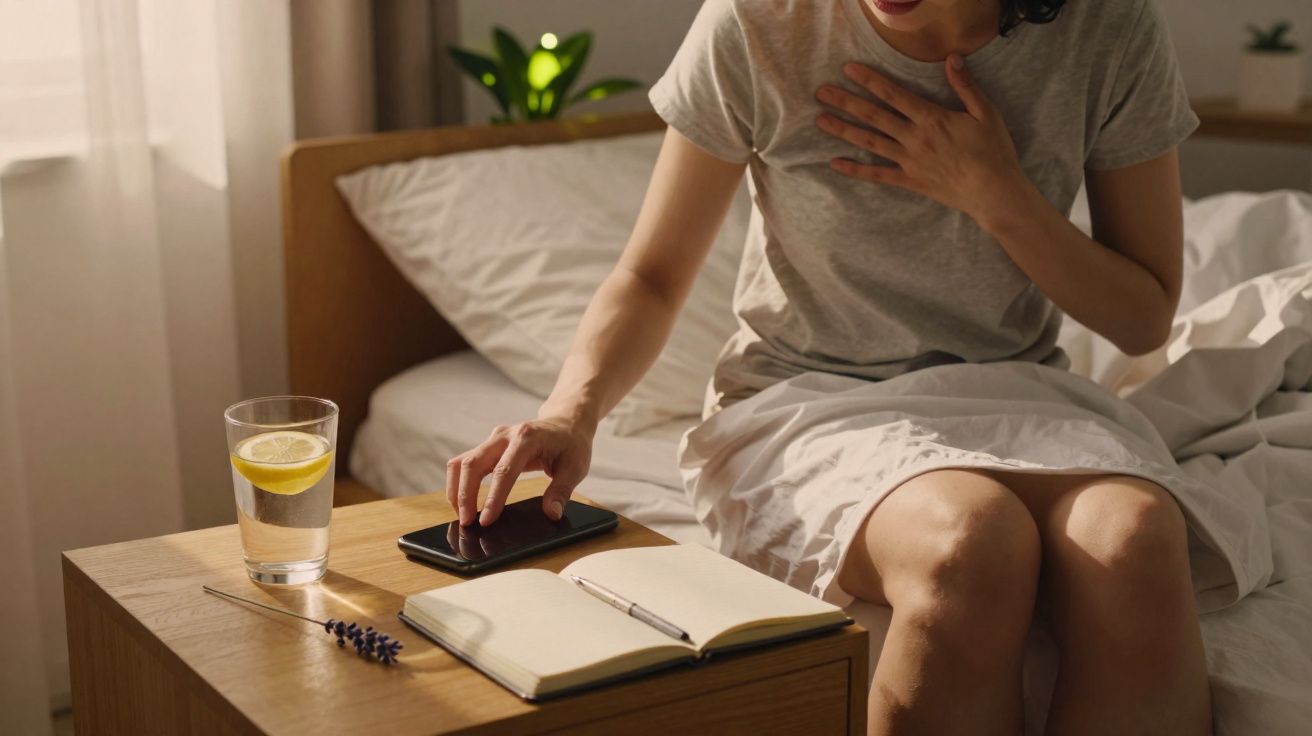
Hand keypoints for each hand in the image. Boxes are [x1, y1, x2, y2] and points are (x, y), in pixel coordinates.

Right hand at [445, 416, 593, 526]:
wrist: (566, 424)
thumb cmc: (571, 445)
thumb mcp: (576, 467)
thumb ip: (562, 491)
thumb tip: (552, 514)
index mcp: (527, 438)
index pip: (504, 470)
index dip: (493, 497)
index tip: (486, 520)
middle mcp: (505, 435)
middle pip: (474, 463)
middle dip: (466, 494)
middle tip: (467, 523)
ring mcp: (493, 439)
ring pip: (463, 462)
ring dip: (457, 489)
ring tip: (461, 516)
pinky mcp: (488, 446)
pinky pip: (464, 462)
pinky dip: (458, 482)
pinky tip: (461, 502)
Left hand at [814, 54, 1027, 223]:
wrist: (993, 191)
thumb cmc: (993, 150)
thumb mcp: (985, 112)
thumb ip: (965, 86)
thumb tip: (952, 58)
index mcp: (931, 118)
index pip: (893, 94)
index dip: (869, 80)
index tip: (848, 70)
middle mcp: (914, 138)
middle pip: (874, 116)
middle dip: (846, 102)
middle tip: (821, 92)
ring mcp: (909, 161)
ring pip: (870, 142)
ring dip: (844, 131)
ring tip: (821, 120)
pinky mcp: (909, 180)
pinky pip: (877, 175)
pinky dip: (856, 170)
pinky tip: (835, 163)